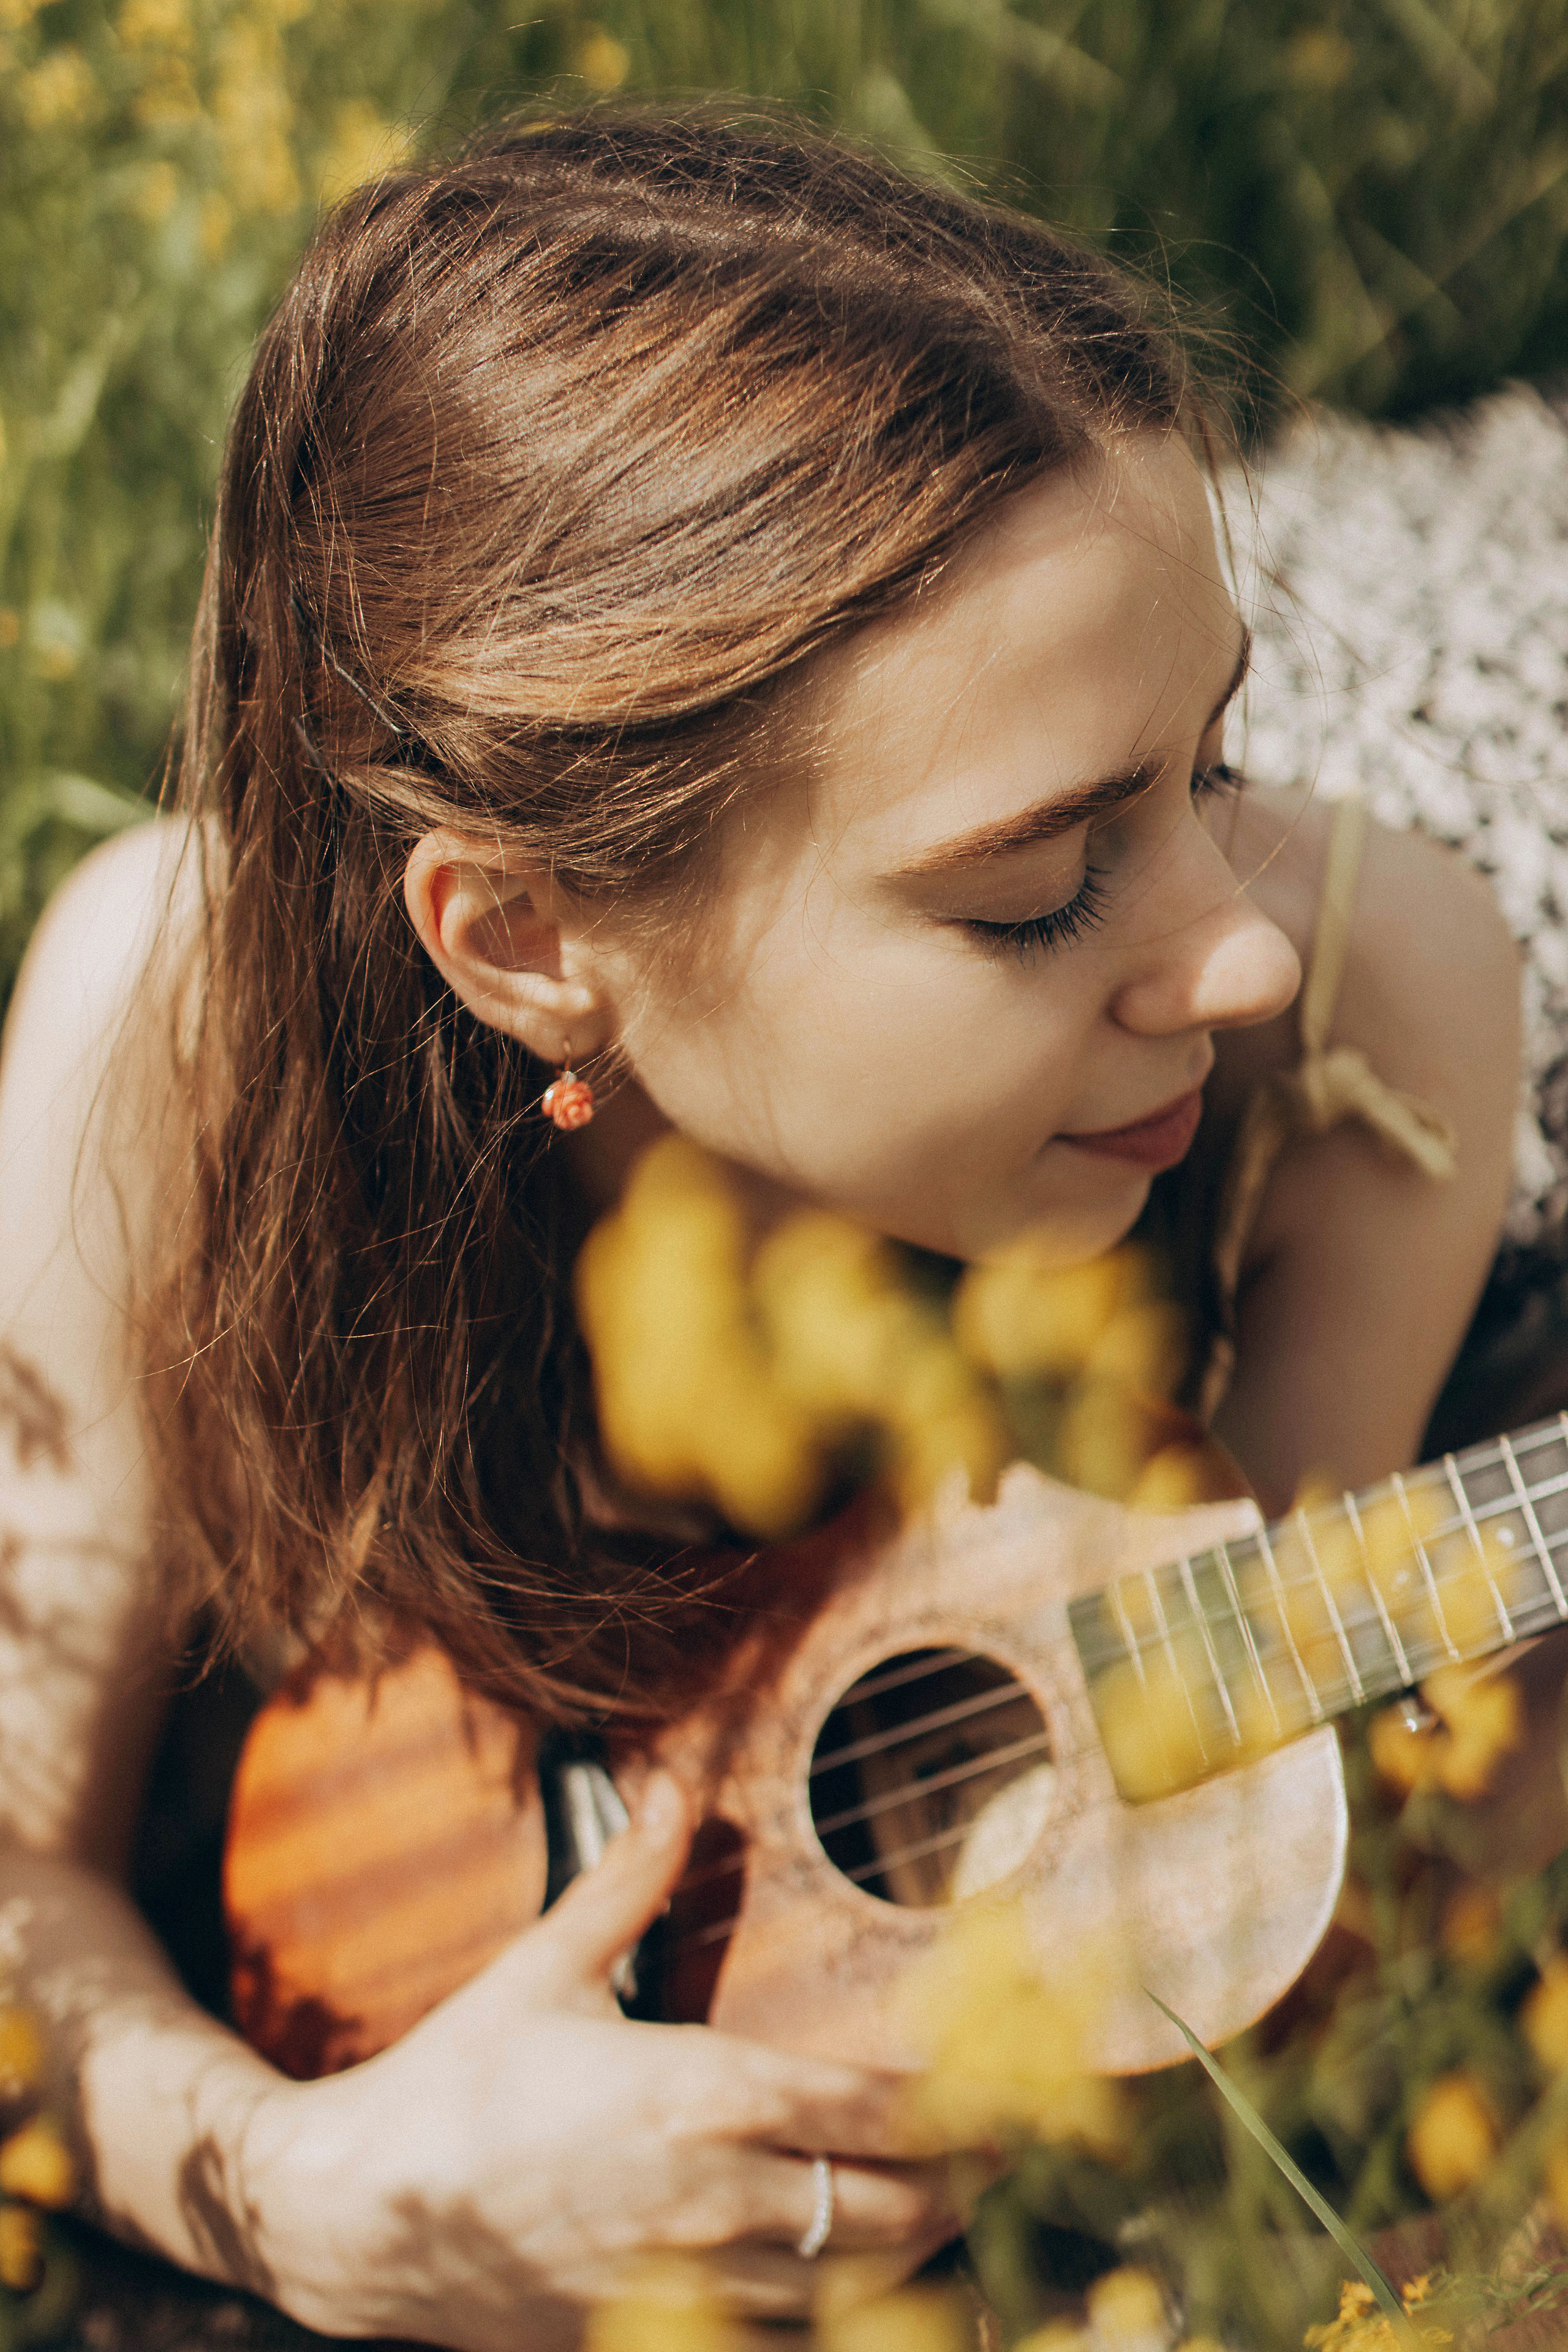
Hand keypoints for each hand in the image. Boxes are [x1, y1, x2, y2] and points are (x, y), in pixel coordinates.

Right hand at [247, 1773, 960, 2349]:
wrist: (358, 2215)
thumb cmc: (456, 2081)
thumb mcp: (543, 1967)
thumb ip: (627, 1880)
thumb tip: (674, 1782)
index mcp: (698, 2094)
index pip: (870, 2107)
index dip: (956, 2107)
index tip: (1010, 2093)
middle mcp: (711, 2196)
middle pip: (886, 2210)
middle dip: (960, 2189)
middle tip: (1008, 2162)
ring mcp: (684, 2281)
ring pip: (845, 2288)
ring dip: (911, 2259)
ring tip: (959, 2227)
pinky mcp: (643, 2333)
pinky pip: (776, 2345)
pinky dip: (828, 2322)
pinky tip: (853, 2297)